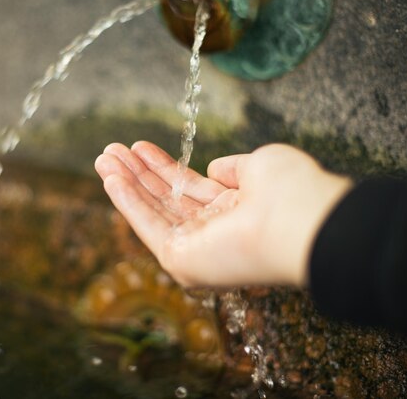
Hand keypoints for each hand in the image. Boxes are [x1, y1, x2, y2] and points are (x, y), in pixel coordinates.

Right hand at [95, 141, 351, 287]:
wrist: (302, 220)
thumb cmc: (292, 191)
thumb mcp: (261, 165)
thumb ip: (234, 168)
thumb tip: (213, 168)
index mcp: (234, 210)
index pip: (189, 187)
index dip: (163, 166)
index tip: (140, 146)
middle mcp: (214, 232)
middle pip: (165, 199)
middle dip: (138, 173)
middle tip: (112, 150)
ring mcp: (197, 249)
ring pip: (153, 212)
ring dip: (125, 184)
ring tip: (103, 158)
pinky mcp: (182, 260)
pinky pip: (148, 227)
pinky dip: (128, 203)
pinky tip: (110, 179)